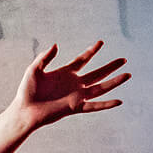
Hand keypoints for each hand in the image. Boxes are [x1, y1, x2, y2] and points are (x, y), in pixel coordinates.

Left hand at [12, 42, 127, 131]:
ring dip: (114, 82)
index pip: (82, 60)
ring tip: (127, 75)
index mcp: (65, 73)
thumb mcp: (34, 70)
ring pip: (100, 88)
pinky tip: (119, 101)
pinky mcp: (75, 107)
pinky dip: (106, 104)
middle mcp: (74, 84)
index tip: (101, 42)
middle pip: (97, 73)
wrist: (25, 110)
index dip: (91, 51)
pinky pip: (94, 106)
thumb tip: (56, 44)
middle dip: (110, 66)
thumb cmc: (27, 91)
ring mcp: (76, 96)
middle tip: (123, 59)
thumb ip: (45, 57)